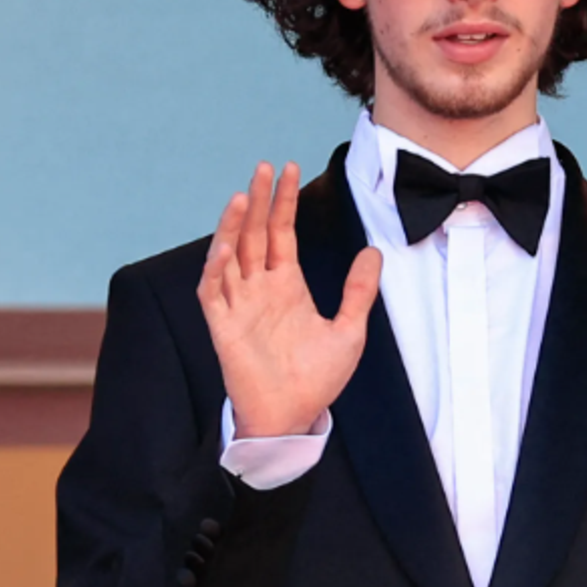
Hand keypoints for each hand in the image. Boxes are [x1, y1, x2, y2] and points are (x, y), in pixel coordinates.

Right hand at [197, 161, 381, 437]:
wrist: (294, 418)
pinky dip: (215, 268)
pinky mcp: (223, 328)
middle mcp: (260, 289)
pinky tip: (225, 246)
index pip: (282, 233)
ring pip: (230, 256)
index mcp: (287, 284)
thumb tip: (372, 251)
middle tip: (264, 168)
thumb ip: (358, 290)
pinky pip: (213, 292)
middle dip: (259, 201)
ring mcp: (239, 306)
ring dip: (233, 226)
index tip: (289, 169)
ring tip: (242, 196)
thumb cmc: (316, 379)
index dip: (284, 202)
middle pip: (255, 234)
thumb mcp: (349, 330)